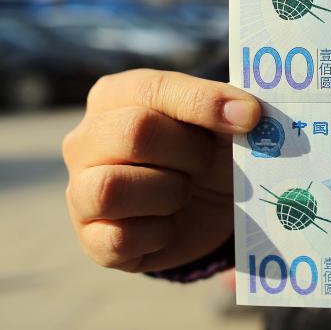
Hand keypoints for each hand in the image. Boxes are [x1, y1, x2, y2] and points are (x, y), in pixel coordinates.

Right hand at [62, 69, 259, 271]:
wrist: (210, 204)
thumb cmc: (209, 146)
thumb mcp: (220, 118)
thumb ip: (230, 105)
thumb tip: (248, 112)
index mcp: (116, 95)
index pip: (155, 89)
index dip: (206, 103)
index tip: (250, 117)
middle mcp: (86, 139)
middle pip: (133, 133)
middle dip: (189, 151)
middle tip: (207, 161)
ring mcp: (80, 191)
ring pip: (111, 188)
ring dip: (169, 192)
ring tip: (185, 191)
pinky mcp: (92, 240)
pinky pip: (118, 239)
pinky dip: (158, 234)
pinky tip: (171, 223)